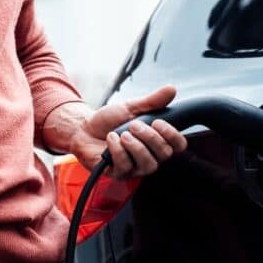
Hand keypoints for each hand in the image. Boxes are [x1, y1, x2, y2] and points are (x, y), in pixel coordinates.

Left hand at [52, 86, 187, 178]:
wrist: (83, 128)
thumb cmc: (109, 120)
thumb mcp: (131, 107)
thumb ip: (152, 101)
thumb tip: (172, 89)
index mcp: (156, 141)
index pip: (178, 145)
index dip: (173, 136)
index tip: (158, 122)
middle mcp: (149, 156)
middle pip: (164, 154)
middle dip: (149, 137)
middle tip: (133, 125)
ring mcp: (135, 167)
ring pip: (148, 164)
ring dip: (135, 146)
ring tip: (122, 134)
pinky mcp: (119, 173)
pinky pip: (126, 166)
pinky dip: (117, 150)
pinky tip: (111, 139)